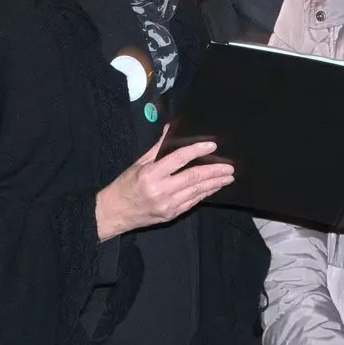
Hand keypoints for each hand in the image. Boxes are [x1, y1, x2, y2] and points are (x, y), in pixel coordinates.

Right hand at [94, 131, 234, 239]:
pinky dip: (204, 194)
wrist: (114, 213)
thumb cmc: (125, 186)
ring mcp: (167, 205)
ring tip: (227, 177)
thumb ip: (157, 148)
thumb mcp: (138, 164)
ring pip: (196, 192)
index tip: (212, 145)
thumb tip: (171, 129)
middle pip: (193, 178)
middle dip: (214, 171)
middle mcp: (160, 191)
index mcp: (150, 174)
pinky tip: (213, 188)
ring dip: (214, 184)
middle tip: (229, 167)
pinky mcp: (171, 215)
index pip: (178, 159)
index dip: (196, 150)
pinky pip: (192, 202)